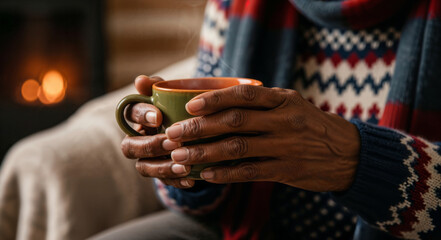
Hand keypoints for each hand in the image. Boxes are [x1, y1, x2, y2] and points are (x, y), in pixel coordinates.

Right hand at [120, 75, 194, 188]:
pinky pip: (163, 182)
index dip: (141, 116)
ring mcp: (146, 159)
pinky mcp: (159, 174)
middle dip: (150, 146)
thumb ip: (158, 87)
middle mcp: (136, 139)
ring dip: (163, 168)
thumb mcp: (173, 95)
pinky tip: (191, 179)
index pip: (129, 115)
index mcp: (137, 117)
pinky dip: (176, 181)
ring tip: (184, 166)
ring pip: (144, 167)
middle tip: (173, 143)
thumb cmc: (181, 107)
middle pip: (129, 147)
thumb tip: (140, 80)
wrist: (198, 129)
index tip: (158, 116)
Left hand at [165, 85, 359, 191]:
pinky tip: (207, 175)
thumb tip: (220, 102)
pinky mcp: (287, 170)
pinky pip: (250, 172)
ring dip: (205, 153)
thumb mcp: (292, 105)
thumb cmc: (312, 125)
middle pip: (235, 121)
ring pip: (238, 148)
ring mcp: (286, 146)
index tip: (190, 104)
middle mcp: (284, 121)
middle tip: (174, 133)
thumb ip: (263, 103)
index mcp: (284, 100)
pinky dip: (226, 173)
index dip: (215, 99)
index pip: (245, 94)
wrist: (349, 154)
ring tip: (181, 157)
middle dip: (200, 127)